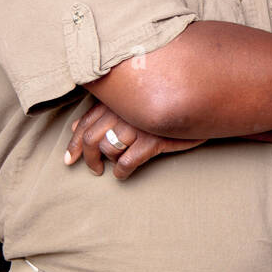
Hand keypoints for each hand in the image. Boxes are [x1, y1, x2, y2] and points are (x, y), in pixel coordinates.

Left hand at [64, 101, 205, 178]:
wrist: (202, 102)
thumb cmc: (165, 102)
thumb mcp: (133, 102)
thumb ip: (103, 111)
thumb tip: (75, 126)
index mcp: (118, 98)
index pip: (86, 121)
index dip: (75, 142)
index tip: (70, 158)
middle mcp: (124, 109)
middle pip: (93, 138)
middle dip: (89, 158)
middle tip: (93, 170)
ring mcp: (138, 124)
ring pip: (109, 149)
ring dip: (108, 162)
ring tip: (113, 169)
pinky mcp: (153, 139)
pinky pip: (128, 161)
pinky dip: (121, 171)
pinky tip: (122, 174)